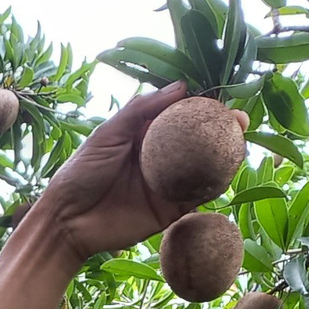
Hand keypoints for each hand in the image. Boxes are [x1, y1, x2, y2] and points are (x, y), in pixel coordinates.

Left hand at [25, 81, 250, 264]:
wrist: (67, 221)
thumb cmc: (80, 172)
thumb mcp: (108, 134)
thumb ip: (140, 110)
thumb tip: (181, 86)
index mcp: (144, 135)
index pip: (179, 116)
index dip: (201, 106)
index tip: (222, 97)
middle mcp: (160, 158)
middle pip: (198, 141)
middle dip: (222, 130)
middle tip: (240, 120)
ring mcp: (166, 184)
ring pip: (203, 168)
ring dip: (225, 157)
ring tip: (241, 143)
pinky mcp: (169, 211)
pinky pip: (197, 198)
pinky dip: (215, 187)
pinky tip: (229, 174)